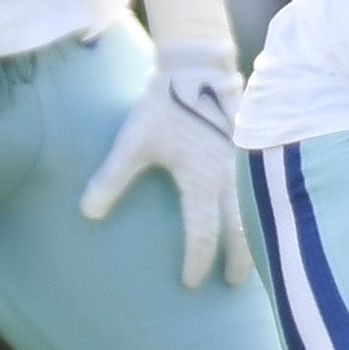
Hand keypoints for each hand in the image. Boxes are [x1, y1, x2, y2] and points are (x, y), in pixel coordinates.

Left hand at [79, 42, 252, 287]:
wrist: (196, 66)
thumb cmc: (164, 104)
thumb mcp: (133, 142)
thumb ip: (112, 179)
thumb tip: (88, 213)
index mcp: (201, 181)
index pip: (203, 235)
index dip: (197, 262)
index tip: (191, 283)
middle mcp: (229, 178)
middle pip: (241, 231)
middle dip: (238, 260)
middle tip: (232, 283)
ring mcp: (244, 164)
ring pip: (256, 212)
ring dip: (253, 237)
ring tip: (250, 256)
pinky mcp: (249, 150)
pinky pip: (260, 189)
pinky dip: (260, 210)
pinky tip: (257, 216)